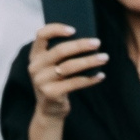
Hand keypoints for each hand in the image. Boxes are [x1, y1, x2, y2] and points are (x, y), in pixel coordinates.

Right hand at [24, 24, 105, 139]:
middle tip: (97, 42)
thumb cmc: (57, 82)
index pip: (41, 35)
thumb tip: (87, 38)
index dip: (56, 29)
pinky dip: (90, 79)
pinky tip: (101, 75)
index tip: (74, 29)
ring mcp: (41, 81)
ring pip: (69, 67)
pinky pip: (75, 83)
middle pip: (59, 50)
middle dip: (81, 45)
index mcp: (35, 56)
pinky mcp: (51, 94)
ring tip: (104, 58)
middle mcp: (35, 67)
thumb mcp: (53, 66)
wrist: (50, 110)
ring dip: (89, 61)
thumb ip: (62, 53)